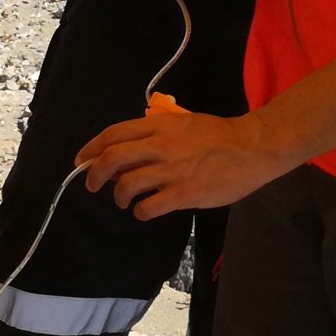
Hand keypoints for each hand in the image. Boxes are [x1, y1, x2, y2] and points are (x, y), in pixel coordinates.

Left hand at [79, 105, 295, 220]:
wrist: (253, 147)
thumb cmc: (218, 136)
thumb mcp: (184, 123)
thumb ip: (155, 134)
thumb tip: (125, 153)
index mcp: (160, 126)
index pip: (114, 134)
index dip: (91, 148)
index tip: (82, 160)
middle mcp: (161, 145)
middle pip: (112, 158)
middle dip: (94, 175)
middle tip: (93, 186)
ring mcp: (172, 170)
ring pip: (126, 184)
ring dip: (119, 196)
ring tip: (125, 200)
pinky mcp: (184, 193)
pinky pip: (148, 206)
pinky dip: (141, 211)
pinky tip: (146, 210)